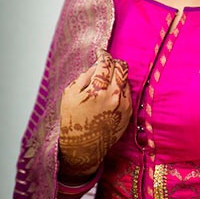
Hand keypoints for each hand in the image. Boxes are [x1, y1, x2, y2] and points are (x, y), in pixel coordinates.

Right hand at [59, 50, 131, 176]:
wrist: (84, 145)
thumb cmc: (73, 119)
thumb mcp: (70, 94)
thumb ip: (85, 76)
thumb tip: (97, 64)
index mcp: (97, 91)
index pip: (106, 64)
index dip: (104, 55)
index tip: (101, 52)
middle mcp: (114, 96)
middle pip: (121, 68)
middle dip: (114, 62)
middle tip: (106, 62)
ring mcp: (124, 104)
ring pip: (126, 79)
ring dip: (118, 75)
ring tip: (107, 78)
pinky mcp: (129, 111)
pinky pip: (128, 92)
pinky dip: (121, 87)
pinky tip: (111, 91)